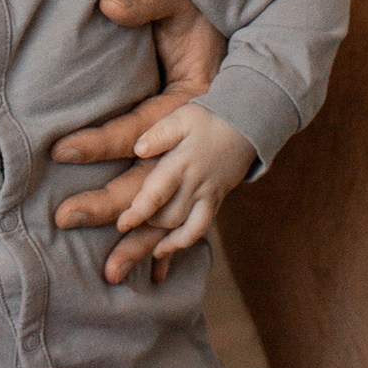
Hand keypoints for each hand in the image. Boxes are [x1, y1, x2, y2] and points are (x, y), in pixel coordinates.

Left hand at [50, 0, 226, 285]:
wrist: (262, 57)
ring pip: (175, 212)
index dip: (100, 142)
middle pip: (153, 183)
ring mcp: (211, 167)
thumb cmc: (211, 29)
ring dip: (143, 242)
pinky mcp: (214, 180)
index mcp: (191, 104)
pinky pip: (196, 220)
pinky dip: (178, 246)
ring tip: (110, 273)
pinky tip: (158, 272)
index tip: (60, 151)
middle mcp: (201, 144)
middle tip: (63, 217)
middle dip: (109, 205)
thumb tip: (108, 3)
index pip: (137, 129)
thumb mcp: (181, 4)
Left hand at [113, 99, 255, 257]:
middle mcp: (195, 185)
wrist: (247, 126)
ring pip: (184, 227)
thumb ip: (160, 133)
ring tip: (138, 248)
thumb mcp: (183, 117)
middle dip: (144, 230)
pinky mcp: (215, 202)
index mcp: (182, 163)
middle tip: (122, 239)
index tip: (121, 225)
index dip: (139, 211)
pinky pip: (199, 229)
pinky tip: (162, 250)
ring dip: (161, 239)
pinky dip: (181, 242)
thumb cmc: (209, 119)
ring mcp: (207, 196)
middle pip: (168, 217)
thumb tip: (139, 149)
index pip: (158, 193)